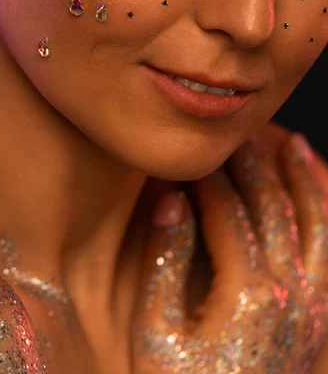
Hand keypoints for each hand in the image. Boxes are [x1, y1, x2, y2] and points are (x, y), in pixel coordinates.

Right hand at [132, 132, 327, 372]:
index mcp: (245, 292)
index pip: (226, 213)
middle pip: (270, 209)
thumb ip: (164, 263)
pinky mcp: (319, 319)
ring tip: (294, 145)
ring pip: (315, 225)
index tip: (193, 154)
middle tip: (236, 134)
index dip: (207, 179)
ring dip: (303, 181)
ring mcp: (311, 306)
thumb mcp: (156, 332)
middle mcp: (288, 292)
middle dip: (251, 166)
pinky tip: (323, 200)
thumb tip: (169, 203)